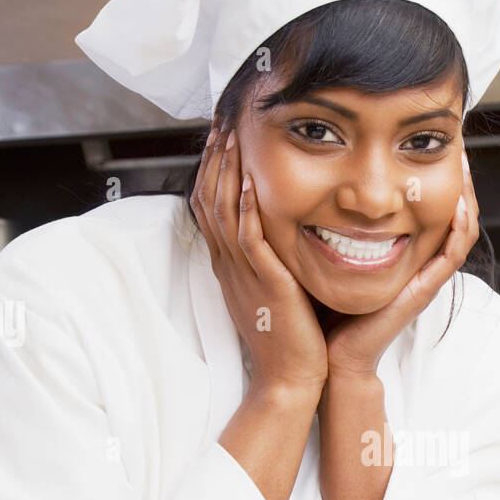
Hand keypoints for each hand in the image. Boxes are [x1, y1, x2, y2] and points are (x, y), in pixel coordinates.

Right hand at [190, 121, 328, 393]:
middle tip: (220, 121)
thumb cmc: (290, 338)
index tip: (221, 137)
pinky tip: (249, 180)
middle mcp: (231, 265)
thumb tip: (279, 232)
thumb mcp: (273, 290)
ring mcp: (243, 274)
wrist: (290, 378)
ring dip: (225, 171)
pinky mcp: (264, 284)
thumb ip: (271, 259)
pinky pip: (247, 240)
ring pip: (222, 213)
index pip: (211, 206)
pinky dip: (245, 208)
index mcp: (232, 266)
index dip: (213, 169)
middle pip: (209, 200)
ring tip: (229, 135)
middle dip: (214, 158)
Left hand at [322, 147, 480, 376]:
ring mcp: (424, 277)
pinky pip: (452, 256)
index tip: (428, 143)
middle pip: (452, 214)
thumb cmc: (326, 310)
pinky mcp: (422, 291)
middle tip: (458, 144)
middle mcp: (419, 263)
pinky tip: (458, 204)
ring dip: (466, 197)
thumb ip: (331, 226)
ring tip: (464, 165)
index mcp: (401, 254)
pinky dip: (459, 229)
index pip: (429, 207)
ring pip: (460, 231)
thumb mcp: (331, 256)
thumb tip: (314, 186)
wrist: (332, 356)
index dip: (434, 176)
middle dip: (458, 179)